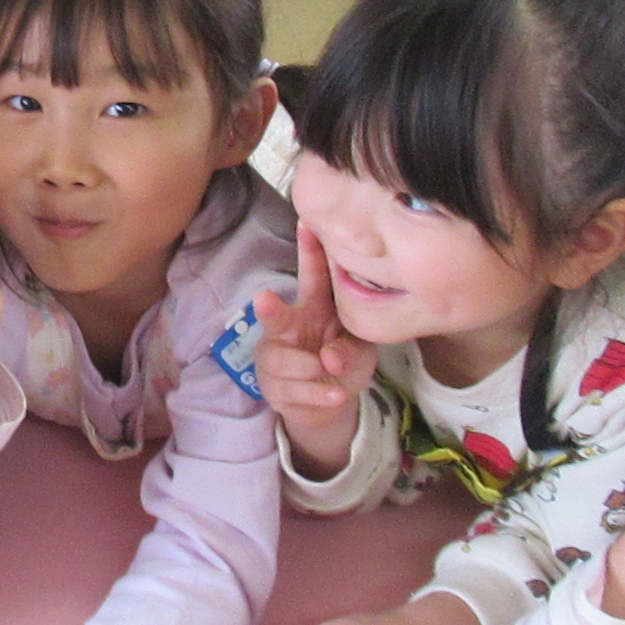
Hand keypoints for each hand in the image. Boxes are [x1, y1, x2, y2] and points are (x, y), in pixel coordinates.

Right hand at [253, 222, 378, 476]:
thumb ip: (350, 349)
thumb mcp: (360, 351)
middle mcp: (288, 327)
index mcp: (313, 308)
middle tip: (264, 300)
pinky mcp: (271, 386)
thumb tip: (327, 359)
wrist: (328, 402)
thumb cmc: (343, 359)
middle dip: (269, 309)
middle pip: (275, 316)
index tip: (306, 222)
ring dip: (311, 371)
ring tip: (332, 376)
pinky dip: (318, 395)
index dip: (309, 250)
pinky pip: (292, 390)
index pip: (312, 276)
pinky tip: (334, 396)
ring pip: (284, 361)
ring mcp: (275, 357)